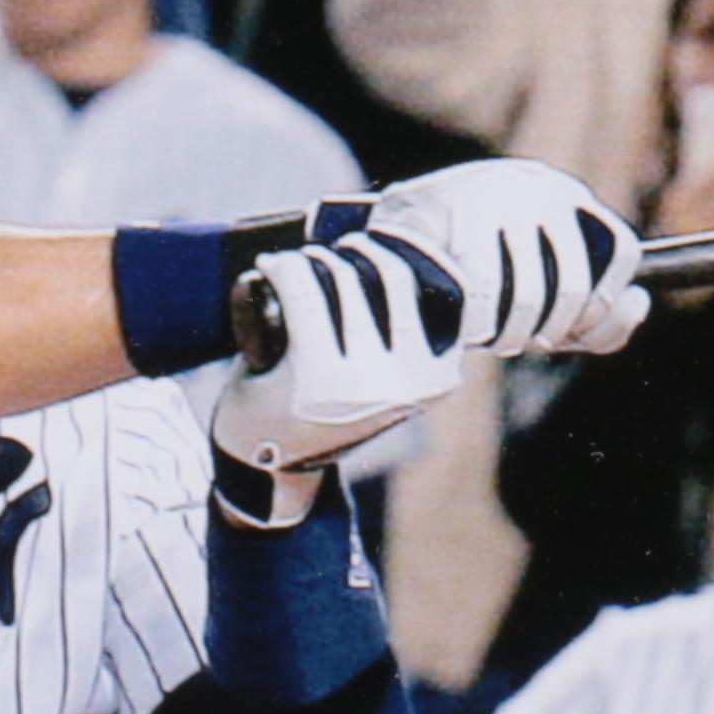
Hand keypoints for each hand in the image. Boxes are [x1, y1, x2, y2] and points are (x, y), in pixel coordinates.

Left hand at [211, 229, 466, 527]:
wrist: (271, 471)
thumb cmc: (326, 410)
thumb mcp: (384, 378)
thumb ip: (404, 338)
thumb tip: (408, 257)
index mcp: (437, 376)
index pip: (444, 285)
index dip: (411, 246)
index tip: (378, 242)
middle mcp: (408, 381)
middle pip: (390, 274)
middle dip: (356, 250)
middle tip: (324, 257)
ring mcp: (363, 379)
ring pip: (343, 278)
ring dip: (312, 259)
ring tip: (292, 267)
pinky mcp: (314, 375)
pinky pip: (303, 294)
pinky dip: (283, 270)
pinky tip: (269, 270)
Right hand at [371, 158, 647, 358]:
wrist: (391, 243)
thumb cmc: (479, 276)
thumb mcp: (547, 299)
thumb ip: (601, 318)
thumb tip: (638, 304)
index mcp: (567, 197)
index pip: (621, 252)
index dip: (603, 305)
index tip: (571, 329)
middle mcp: (538, 186)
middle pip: (574, 282)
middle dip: (550, 329)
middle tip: (520, 341)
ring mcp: (496, 193)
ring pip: (527, 294)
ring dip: (510, 333)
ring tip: (490, 334)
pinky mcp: (453, 211)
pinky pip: (480, 293)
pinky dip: (476, 324)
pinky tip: (465, 324)